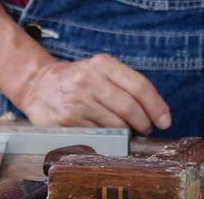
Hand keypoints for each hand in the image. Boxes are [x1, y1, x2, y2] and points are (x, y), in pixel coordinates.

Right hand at [15, 55, 170, 133]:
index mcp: (102, 64)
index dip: (156, 106)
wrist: (38, 85)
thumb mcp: (99, 70)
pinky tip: (107, 136)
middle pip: (129, 107)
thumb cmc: (77, 79)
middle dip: (144, 123)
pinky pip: (98, 135)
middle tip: (145, 129)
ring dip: (127, 133)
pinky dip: (109, 139)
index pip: (139, 85)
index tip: (165, 120)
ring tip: (126, 131)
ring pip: (116, 125)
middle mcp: (89, 80)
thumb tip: (156, 111)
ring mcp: (77, 101)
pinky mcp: (67, 121)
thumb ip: (125, 84)